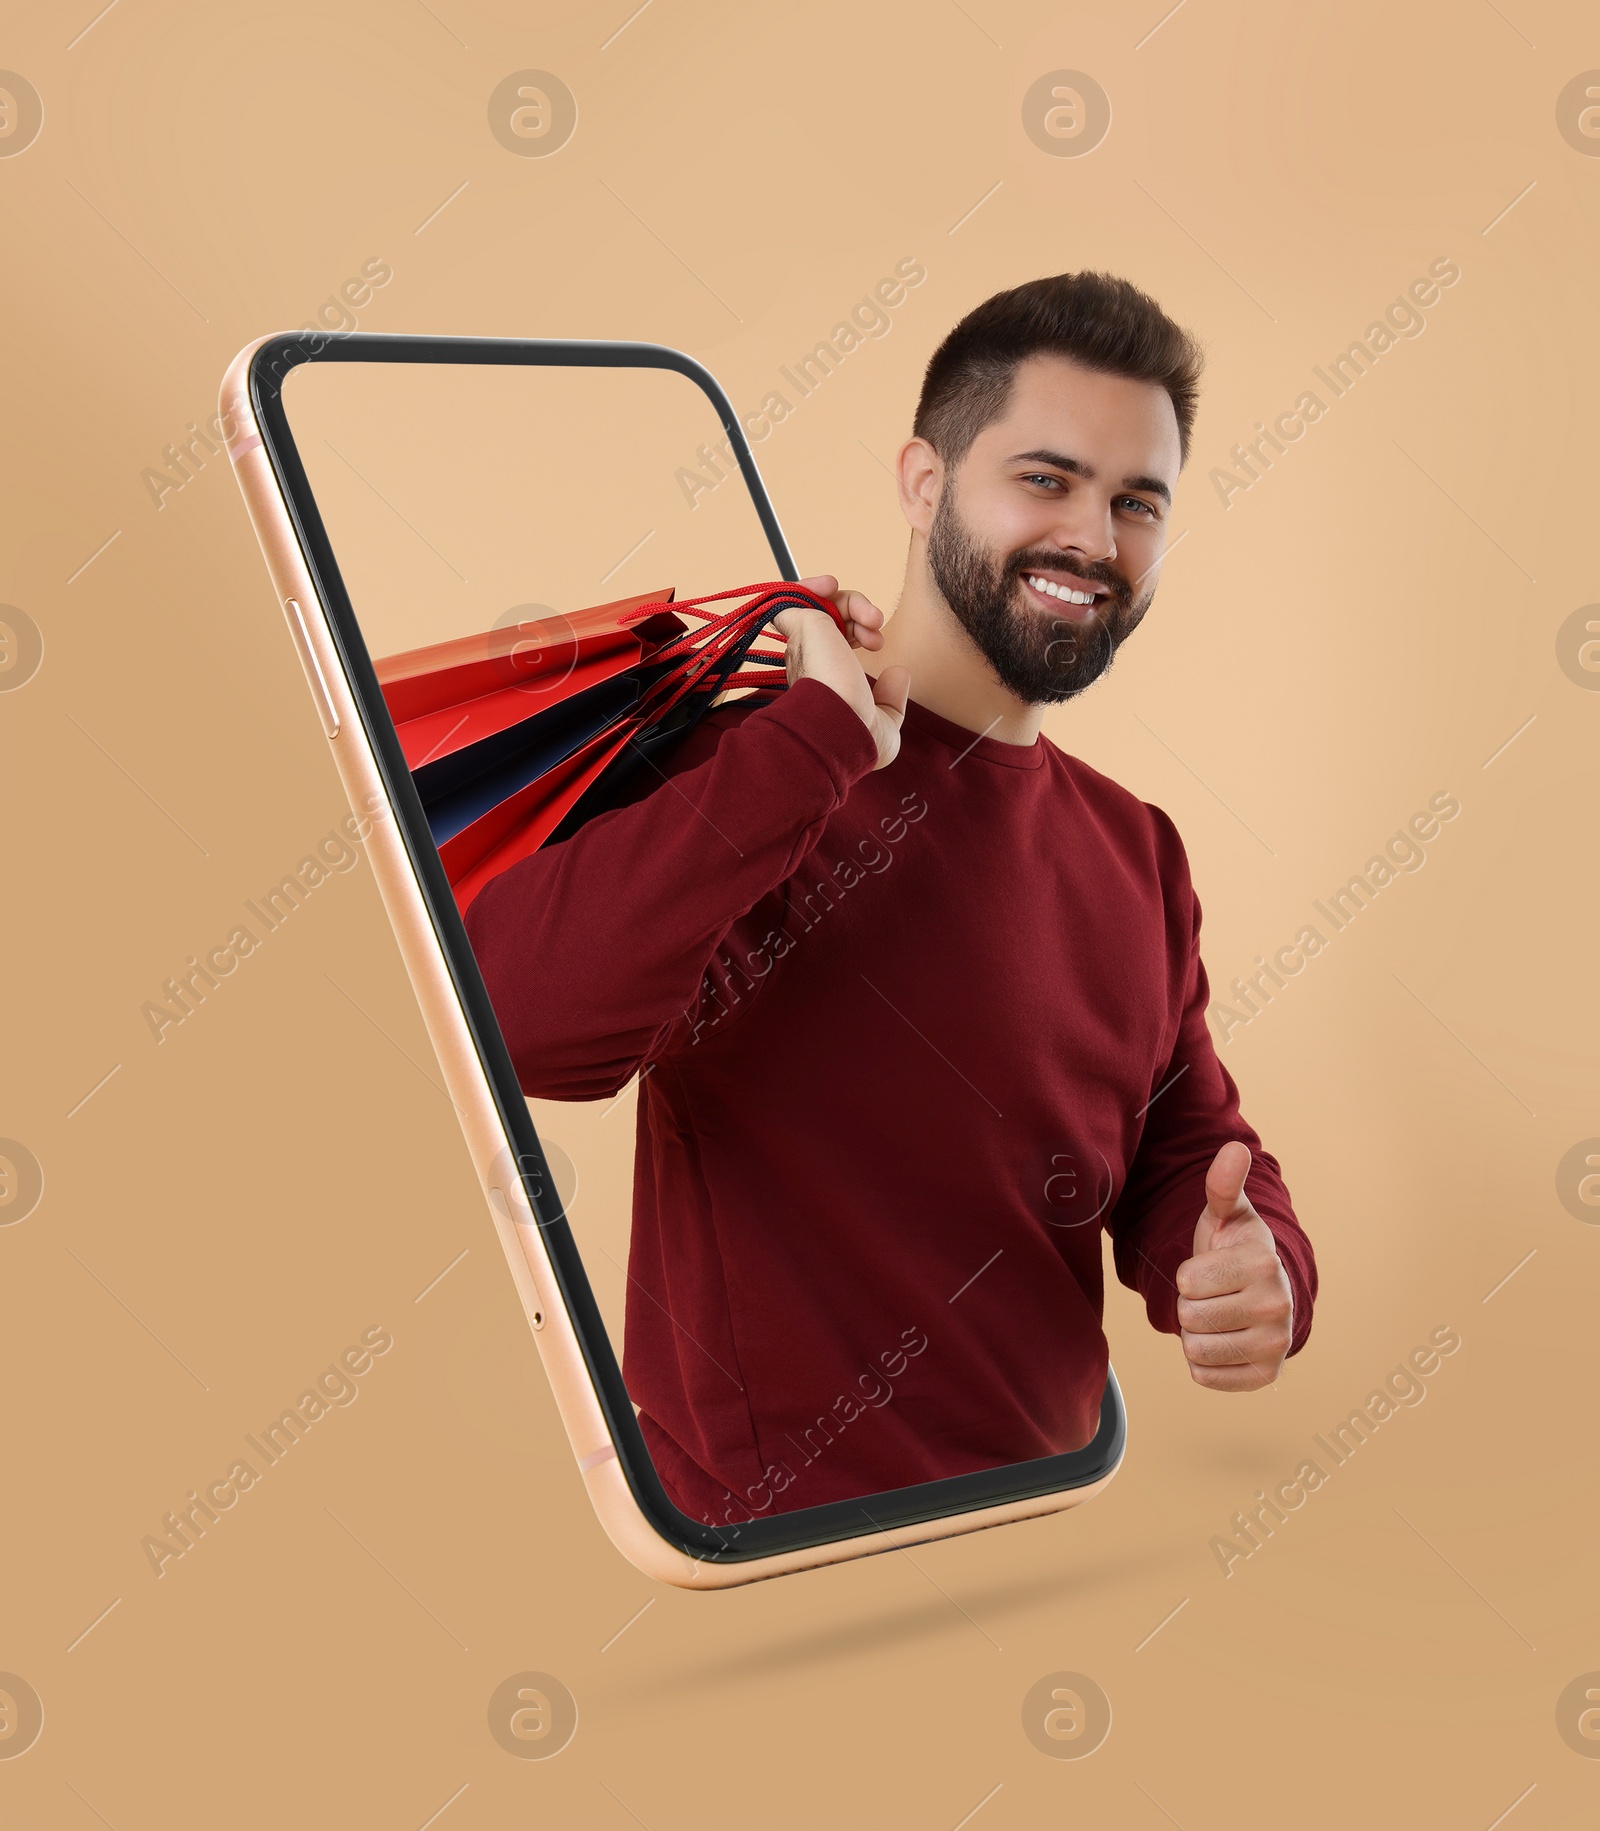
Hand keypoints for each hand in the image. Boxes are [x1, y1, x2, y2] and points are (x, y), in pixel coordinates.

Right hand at [770, 574, 909, 771]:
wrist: (842, 730)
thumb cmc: (859, 738)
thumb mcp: (886, 721)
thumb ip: (891, 698)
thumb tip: (898, 672)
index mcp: (823, 680)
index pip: (834, 643)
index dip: (857, 632)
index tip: (877, 644)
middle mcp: (809, 660)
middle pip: (830, 621)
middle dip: (859, 617)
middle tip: (876, 638)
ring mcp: (803, 643)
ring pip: (820, 604)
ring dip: (851, 602)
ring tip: (870, 617)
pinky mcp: (802, 625)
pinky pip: (795, 593)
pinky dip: (814, 584)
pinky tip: (830, 586)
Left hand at [1174, 1142, 1293, 1390]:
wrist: (1263, 1293)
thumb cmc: (1234, 1249)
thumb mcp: (1225, 1215)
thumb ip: (1223, 1185)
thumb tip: (1234, 1148)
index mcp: (1262, 1264)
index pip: (1186, 1281)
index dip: (1187, 1275)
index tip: (1209, 1269)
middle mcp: (1276, 1307)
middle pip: (1188, 1317)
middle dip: (1190, 1305)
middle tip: (1213, 1295)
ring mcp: (1275, 1346)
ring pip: (1194, 1349)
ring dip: (1196, 1334)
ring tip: (1218, 1316)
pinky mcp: (1266, 1377)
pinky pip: (1204, 1377)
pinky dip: (1204, 1363)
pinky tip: (1224, 1341)